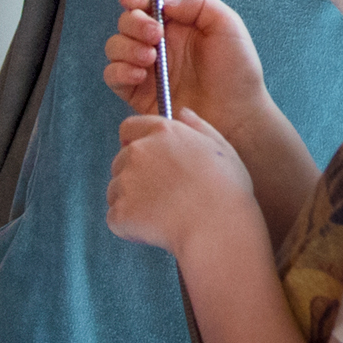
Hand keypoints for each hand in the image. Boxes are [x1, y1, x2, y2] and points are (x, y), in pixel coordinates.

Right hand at [104, 0, 270, 123]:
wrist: (238, 116)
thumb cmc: (238, 71)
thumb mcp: (228, 27)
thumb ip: (201, 4)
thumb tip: (166, 3)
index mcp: (178, 23)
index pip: (147, 2)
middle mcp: (158, 43)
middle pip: (126, 22)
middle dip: (134, 23)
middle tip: (156, 35)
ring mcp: (147, 68)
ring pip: (115, 47)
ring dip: (126, 46)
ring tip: (150, 57)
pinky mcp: (139, 93)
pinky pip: (113, 76)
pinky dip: (119, 71)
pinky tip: (140, 75)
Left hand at [106, 110, 257, 258]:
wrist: (217, 228)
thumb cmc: (226, 189)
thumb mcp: (221, 148)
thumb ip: (199, 127)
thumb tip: (183, 112)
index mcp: (162, 132)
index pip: (129, 128)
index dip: (134, 143)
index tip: (146, 160)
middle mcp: (139, 151)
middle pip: (121, 162)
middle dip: (135, 177)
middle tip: (163, 196)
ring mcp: (125, 182)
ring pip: (116, 191)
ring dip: (132, 202)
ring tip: (163, 215)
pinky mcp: (120, 212)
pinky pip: (117, 219)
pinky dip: (130, 227)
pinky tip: (156, 230)